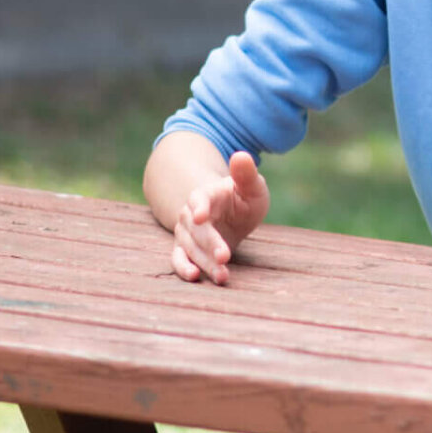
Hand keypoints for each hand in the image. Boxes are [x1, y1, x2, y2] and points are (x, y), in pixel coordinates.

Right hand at [170, 151, 268, 285]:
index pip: (199, 199)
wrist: (231, 213)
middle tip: (225, 256)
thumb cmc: (243, 198)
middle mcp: (192, 214)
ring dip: (204, 262)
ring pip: (190, 247)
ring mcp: (187, 232)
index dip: (200, 206)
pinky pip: (179, 258)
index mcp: (207, 194)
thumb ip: (246, 174)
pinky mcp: (187, 249)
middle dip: (210, 243)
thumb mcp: (252, 186)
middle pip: (197, 229)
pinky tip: (195, 277)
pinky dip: (183, 268)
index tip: (201, 217)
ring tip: (222, 276)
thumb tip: (242, 155)